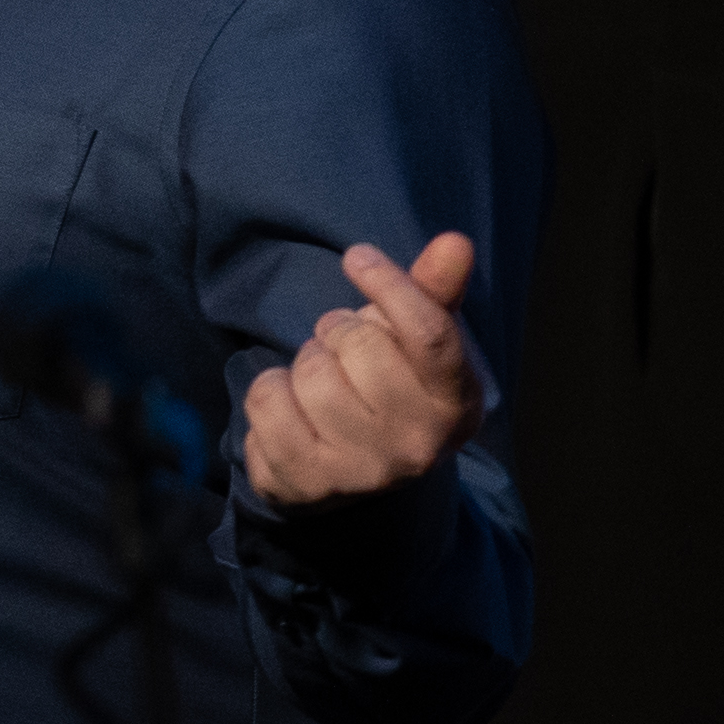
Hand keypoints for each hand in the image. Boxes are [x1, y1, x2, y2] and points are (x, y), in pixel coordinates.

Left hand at [238, 233, 488, 511]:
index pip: (428, 334)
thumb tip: (455, 241)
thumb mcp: (415, 338)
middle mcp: (420, 445)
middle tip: (344, 350)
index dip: (389, 285)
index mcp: (457, 404)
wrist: (353, 468)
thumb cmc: (388, 382)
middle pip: (360, 344)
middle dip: (339, 330)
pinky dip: (269, 390)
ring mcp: (363, 469)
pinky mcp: (307, 482)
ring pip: (310, 371)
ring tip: (324, 382)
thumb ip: (433, 289)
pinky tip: (293, 409)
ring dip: (305, 363)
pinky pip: (266, 400)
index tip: (357, 257)